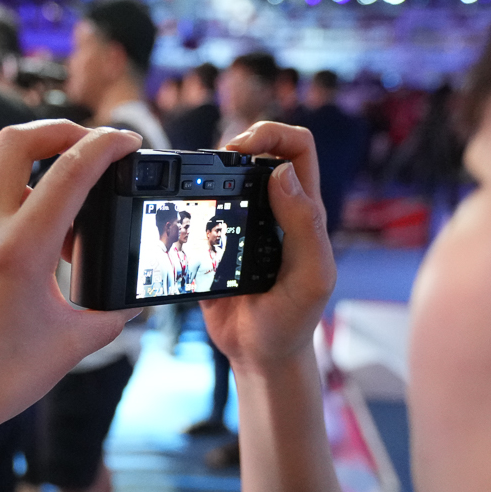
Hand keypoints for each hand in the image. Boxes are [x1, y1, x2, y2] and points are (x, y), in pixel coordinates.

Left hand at [0, 120, 139, 444]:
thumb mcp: (68, 346)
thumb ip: (110, 314)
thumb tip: (132, 297)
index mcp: (18, 249)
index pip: (71, 170)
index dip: (106, 145)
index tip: (127, 141)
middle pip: (19, 140)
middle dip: (61, 130)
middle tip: (91, 143)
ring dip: (37, 179)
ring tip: (69, 223)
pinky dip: (12, 212)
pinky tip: (30, 251)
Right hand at [202, 121, 336, 371]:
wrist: (260, 356)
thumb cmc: (294, 320)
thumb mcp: (311, 276)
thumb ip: (304, 226)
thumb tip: (280, 174)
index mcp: (304, 211)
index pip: (297, 148)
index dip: (273, 135)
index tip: (243, 149)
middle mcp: (275, 210)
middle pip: (259, 152)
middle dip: (236, 144)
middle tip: (213, 162)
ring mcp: (243, 224)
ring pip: (225, 177)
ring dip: (208, 172)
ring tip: (193, 184)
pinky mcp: (215, 243)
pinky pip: (199, 211)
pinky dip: (187, 202)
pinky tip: (179, 212)